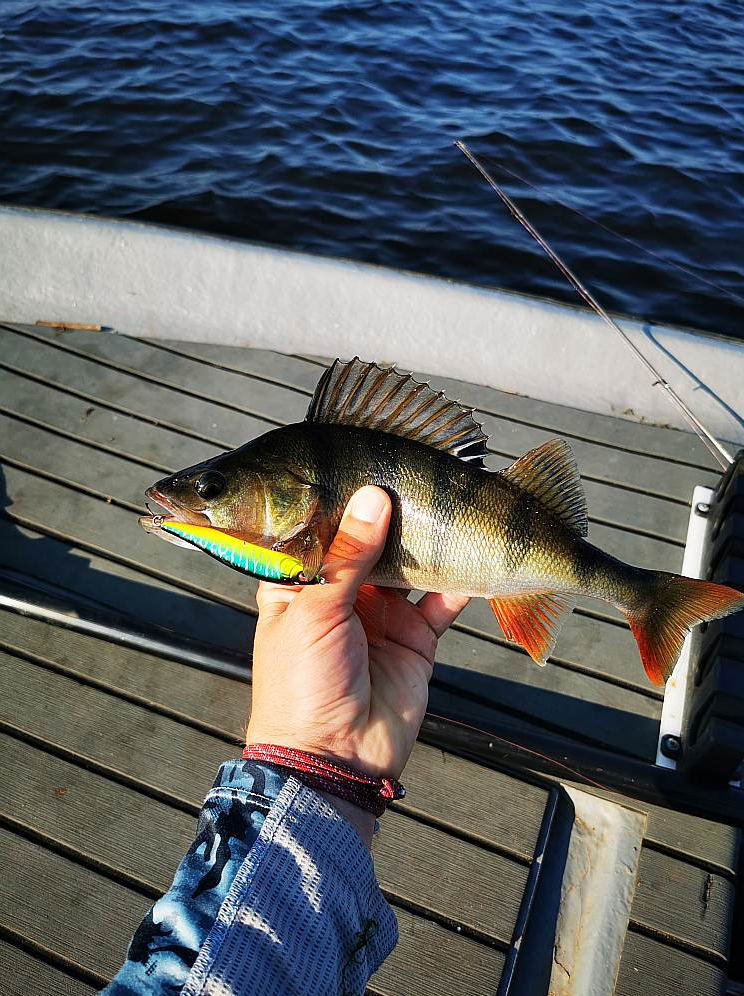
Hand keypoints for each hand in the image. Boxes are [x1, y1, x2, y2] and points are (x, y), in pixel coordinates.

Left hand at [246, 486, 468, 842]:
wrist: (334, 761)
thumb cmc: (302, 683)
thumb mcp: (315, 610)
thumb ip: (347, 554)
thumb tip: (374, 496)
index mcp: (298, 582)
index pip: (315, 527)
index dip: (334, 498)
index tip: (359, 462)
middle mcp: (340, 593)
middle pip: (368, 541)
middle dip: (389, 513)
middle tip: (413, 474)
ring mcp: (381, 614)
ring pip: (408, 564)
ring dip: (425, 539)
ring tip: (448, 500)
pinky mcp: (416, 638)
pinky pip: (443, 601)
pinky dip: (461, 579)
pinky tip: (477, 549)